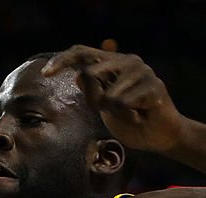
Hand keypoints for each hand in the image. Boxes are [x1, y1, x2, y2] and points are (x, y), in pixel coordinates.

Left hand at [43, 45, 185, 152]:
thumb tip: (79, 76)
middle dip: (94, 100)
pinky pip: (125, 104)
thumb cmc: (131, 120)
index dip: (62, 60)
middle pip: (91, 73)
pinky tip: (140, 117)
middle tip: (109, 111)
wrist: (159, 135)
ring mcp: (142, 71)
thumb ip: (93, 92)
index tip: (45, 74)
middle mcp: (127, 61)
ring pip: (108, 95)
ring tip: (130, 114)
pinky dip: (128, 117)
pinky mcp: (153, 85)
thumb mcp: (105, 108)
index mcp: (113, 63)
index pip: (82, 53)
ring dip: (115, 112)